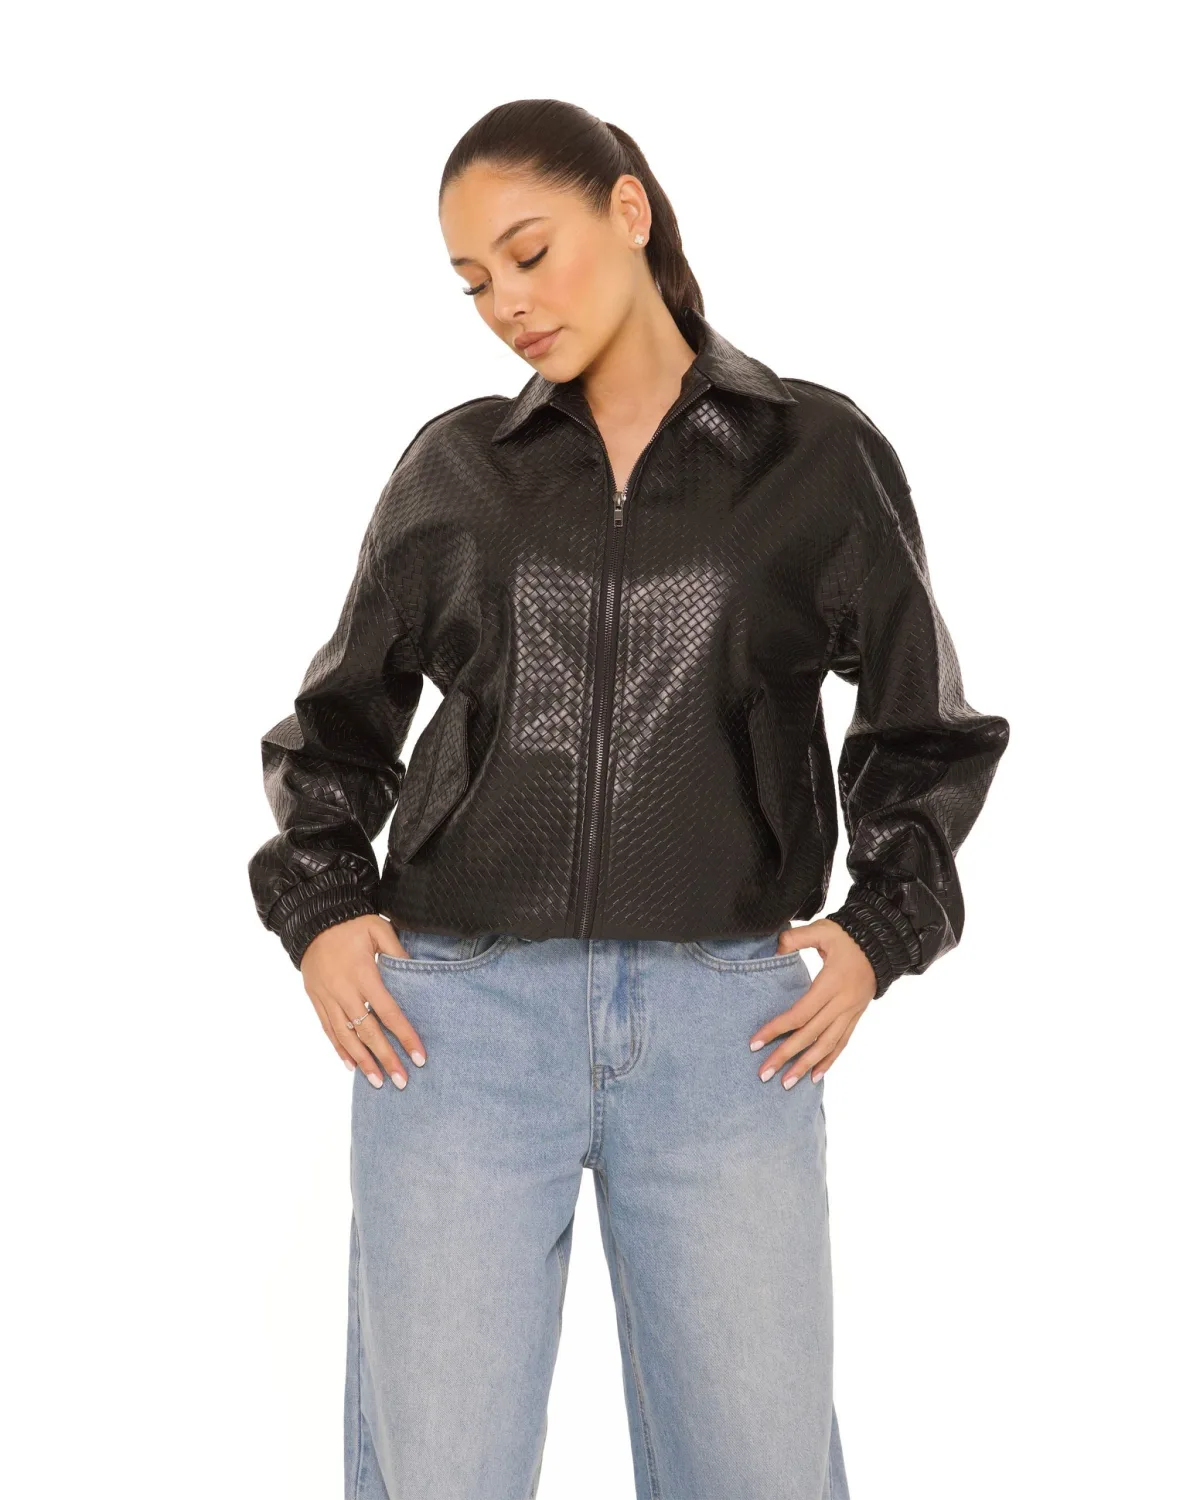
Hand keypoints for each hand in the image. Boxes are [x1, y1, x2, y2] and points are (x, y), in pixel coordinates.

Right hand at [299, 914, 426, 1089]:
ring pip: (346, 1036)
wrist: (312, 919)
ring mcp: (328, 997)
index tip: (419, 1057)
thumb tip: (418, 974)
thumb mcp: (379, 929)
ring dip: (363, 1061)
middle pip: (368, 1032)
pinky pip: (328, 1029)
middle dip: (386, 1058)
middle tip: (402, 1081)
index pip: (389, 1012)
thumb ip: (398, 952)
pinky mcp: (316, 999)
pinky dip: (340, 1049)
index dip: (405, 1036)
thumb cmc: (351, 924)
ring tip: (378, 1082)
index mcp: (364, 974)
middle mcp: (344, 991)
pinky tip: (351, 1065)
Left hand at [747, 919, 876, 1086]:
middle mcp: (842, 1003)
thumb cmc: (848, 937)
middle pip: (810, 1035)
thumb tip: (774, 947)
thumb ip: (796, 938)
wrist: (882, 945)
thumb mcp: (822, 930)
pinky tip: (815, 1076)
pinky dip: (828, 1061)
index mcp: (831, 983)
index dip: (776, 1029)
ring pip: (827, 1045)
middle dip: (785, 1056)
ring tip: (786, 1083)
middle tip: (764, 1073)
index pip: (800, 1013)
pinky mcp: (855, 1017)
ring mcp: (850, 1013)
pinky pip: (841, 1043)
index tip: (755, 1043)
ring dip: (806, 1066)